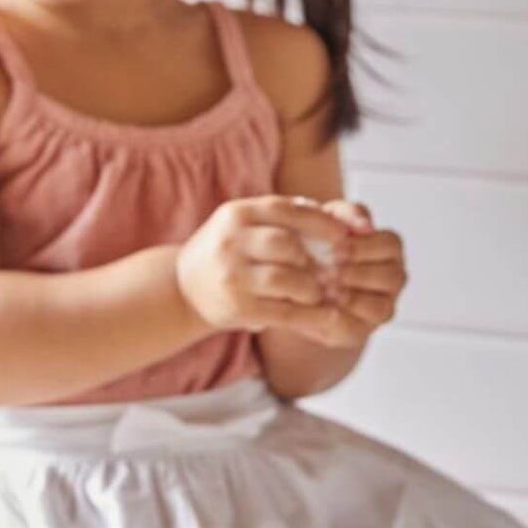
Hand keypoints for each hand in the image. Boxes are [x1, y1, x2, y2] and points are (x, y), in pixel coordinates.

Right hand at [175, 196, 357, 342]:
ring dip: (312, 288)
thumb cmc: (228, 253)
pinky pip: (284, 312)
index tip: (344, 235)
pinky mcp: (238, 308)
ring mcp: (232, 276)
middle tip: (332, 268)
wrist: (183, 290)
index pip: (287, 210)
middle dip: (315, 258)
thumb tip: (342, 221)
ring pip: (287, 279)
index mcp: (236, 213)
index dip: (321, 222)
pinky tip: (325, 317)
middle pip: (287, 244)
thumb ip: (285, 218)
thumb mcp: (244, 225)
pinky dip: (310, 316)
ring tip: (320, 292)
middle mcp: (230, 242)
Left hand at [300, 199, 406, 349]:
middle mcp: (392, 279)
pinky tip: (320, 307)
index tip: (336, 248)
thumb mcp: (326, 220)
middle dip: (357, 273)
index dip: (364, 247)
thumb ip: (346, 214)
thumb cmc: (314, 242)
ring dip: (351, 297)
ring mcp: (381, 308)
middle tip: (327, 271)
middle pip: (391, 277)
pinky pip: (358, 330)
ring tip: (324, 290)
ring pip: (381, 307)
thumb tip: (365, 225)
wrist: (291, 278)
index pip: (389, 245)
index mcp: (388, 248)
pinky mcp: (360, 331)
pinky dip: (339, 319)